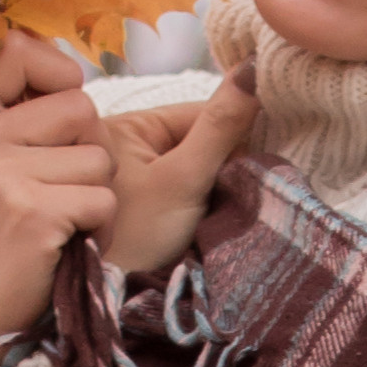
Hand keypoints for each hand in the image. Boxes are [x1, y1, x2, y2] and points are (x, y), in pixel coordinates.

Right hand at [0, 33, 118, 366]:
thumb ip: (9, 116)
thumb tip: (59, 56)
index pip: (20, 51)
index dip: (60, 77)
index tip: (59, 122)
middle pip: (79, 107)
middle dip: (88, 152)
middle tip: (60, 194)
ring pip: (99, 159)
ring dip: (96, 198)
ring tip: (59, 226)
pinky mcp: (30, 214)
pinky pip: (103, 200)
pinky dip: (99, 230)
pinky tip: (67, 247)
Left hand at [100, 70, 256, 275]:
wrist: (99, 300)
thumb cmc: (134, 236)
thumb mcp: (181, 179)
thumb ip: (220, 126)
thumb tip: (253, 66)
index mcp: (129, 126)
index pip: (201, 113)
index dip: (239, 131)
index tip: (267, 155)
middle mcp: (128, 146)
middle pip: (199, 140)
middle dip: (227, 162)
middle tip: (250, 187)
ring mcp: (133, 179)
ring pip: (194, 168)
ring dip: (217, 185)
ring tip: (232, 206)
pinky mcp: (140, 209)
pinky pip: (182, 193)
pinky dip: (202, 204)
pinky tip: (217, 217)